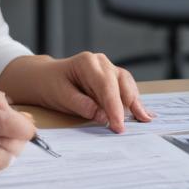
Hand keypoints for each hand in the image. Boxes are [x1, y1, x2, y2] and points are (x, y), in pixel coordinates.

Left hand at [0, 52, 151, 132]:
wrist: (44, 78)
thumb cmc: (50, 85)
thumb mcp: (61, 97)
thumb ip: (82, 105)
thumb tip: (103, 116)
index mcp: (87, 62)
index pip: (106, 86)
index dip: (114, 107)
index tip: (118, 125)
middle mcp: (101, 62)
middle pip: (121, 82)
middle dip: (129, 104)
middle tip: (138, 123)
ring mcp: (108, 68)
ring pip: (127, 84)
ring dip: (135, 102)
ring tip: (144, 118)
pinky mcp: (111, 78)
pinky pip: (125, 88)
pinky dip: (133, 101)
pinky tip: (142, 112)